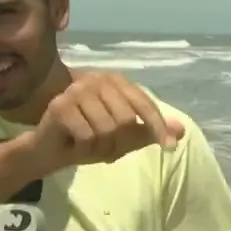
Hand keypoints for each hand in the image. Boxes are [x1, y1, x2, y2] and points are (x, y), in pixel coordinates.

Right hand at [30, 71, 184, 170]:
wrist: (49, 151)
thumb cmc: (88, 141)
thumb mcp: (124, 138)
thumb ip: (149, 131)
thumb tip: (181, 130)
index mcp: (116, 82)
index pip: (144, 105)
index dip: (157, 127)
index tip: (169, 148)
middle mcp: (98, 79)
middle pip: (126, 121)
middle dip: (117, 144)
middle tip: (103, 148)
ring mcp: (77, 90)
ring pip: (107, 131)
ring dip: (100, 149)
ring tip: (87, 145)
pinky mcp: (61, 106)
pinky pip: (87, 137)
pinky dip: (83, 149)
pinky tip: (73, 144)